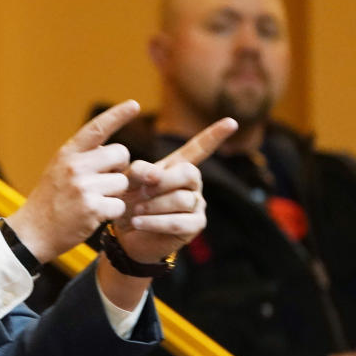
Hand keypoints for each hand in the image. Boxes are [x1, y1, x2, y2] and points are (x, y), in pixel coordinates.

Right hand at [7, 100, 141, 263]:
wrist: (32, 233)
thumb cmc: (49, 201)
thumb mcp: (58, 171)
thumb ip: (82, 159)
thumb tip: (112, 151)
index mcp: (67, 154)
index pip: (96, 128)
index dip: (117, 115)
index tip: (134, 105)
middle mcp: (75, 166)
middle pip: (121, 154)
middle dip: (120, 167)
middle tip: (105, 181)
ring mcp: (83, 188)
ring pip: (123, 182)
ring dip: (115, 194)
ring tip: (94, 202)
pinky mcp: (92, 209)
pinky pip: (120, 205)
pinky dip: (113, 212)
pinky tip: (95, 216)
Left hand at [112, 117, 237, 262]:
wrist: (124, 233)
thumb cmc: (127, 201)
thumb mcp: (128, 181)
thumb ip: (139, 171)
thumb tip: (154, 174)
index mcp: (177, 167)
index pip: (199, 149)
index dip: (214, 135)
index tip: (231, 122)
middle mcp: (192, 184)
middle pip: (189, 173)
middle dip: (162, 181)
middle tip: (142, 191)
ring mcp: (196, 204)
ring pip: (181, 199)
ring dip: (154, 206)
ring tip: (135, 210)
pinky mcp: (194, 226)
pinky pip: (179, 222)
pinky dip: (155, 222)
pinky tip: (138, 222)